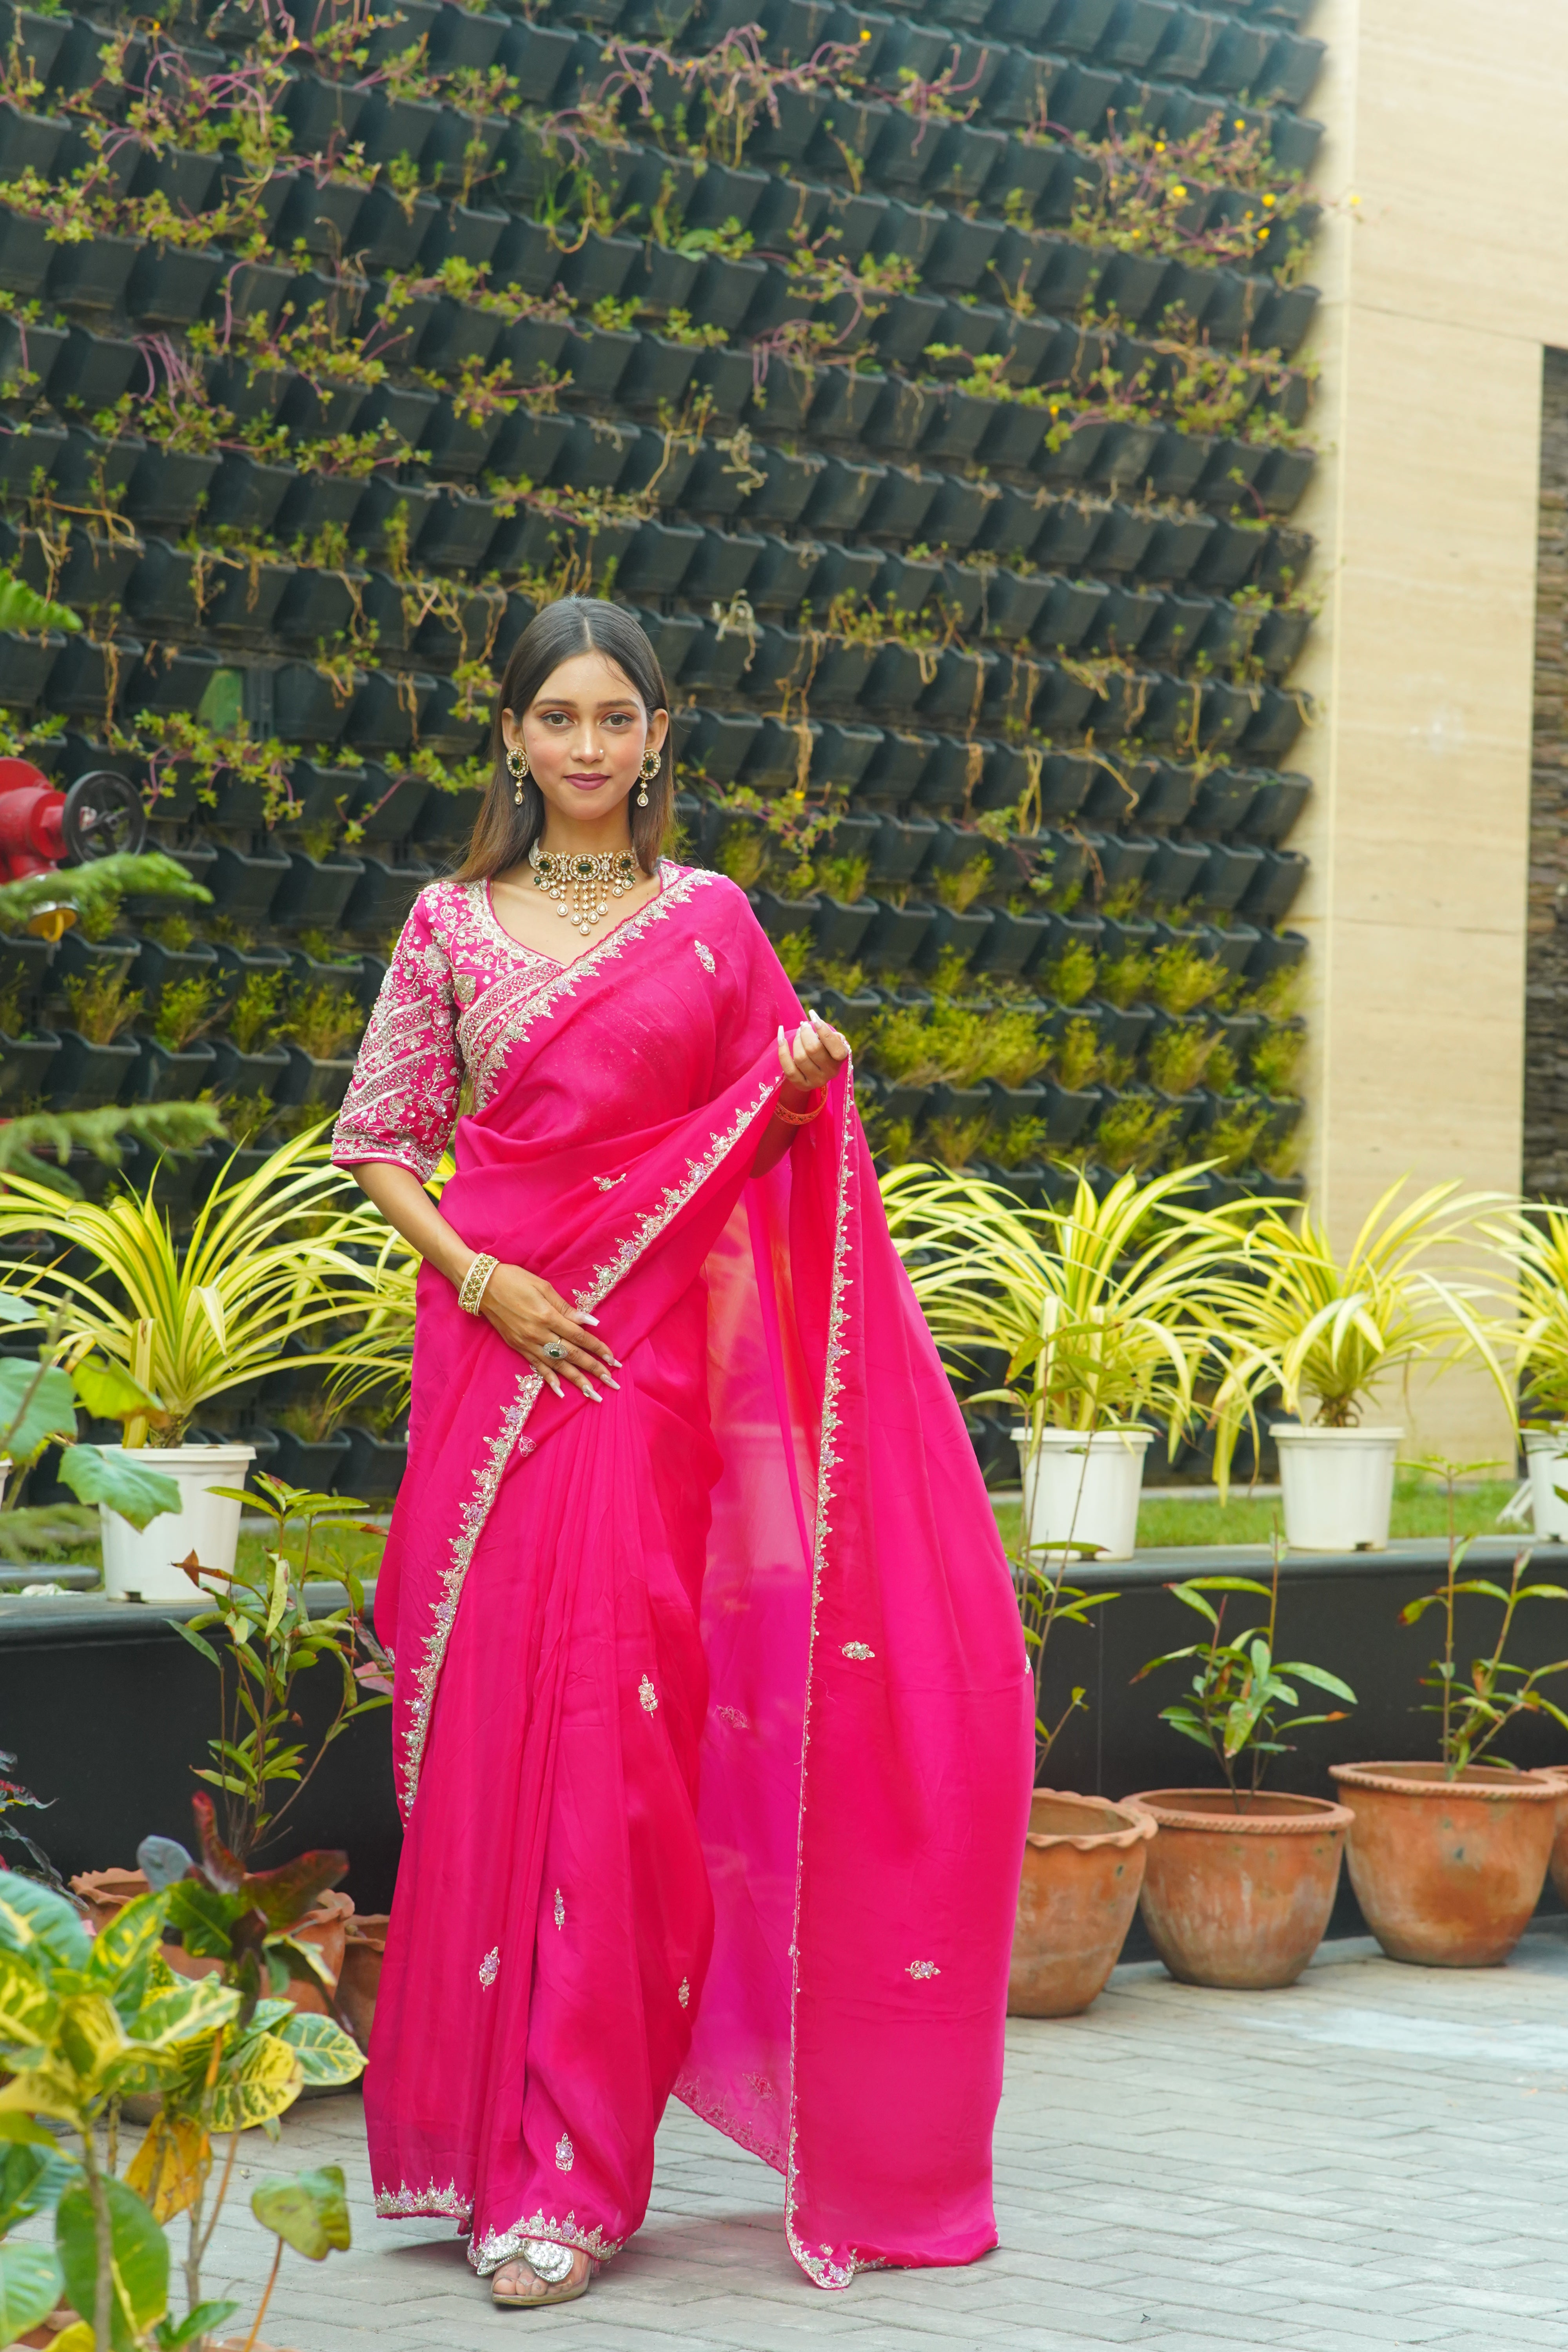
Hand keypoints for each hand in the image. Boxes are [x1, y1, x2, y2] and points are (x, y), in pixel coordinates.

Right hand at [474, 1262, 619, 1402]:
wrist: (482, 1287)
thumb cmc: (515, 1280)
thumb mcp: (543, 1287)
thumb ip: (566, 1308)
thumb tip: (590, 1321)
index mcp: (547, 1316)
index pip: (579, 1336)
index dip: (597, 1348)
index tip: (613, 1359)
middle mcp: (538, 1334)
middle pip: (571, 1355)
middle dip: (593, 1369)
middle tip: (611, 1382)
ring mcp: (527, 1343)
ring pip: (557, 1366)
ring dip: (576, 1381)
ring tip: (593, 1394)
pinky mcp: (518, 1348)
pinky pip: (537, 1367)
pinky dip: (550, 1380)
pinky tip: (561, 1392)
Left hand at [776, 1009, 849, 1103]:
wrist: (818, 1070)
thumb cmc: (826, 1050)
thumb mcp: (834, 1042)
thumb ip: (832, 1035)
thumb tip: (820, 1025)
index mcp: (841, 1059)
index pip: (835, 1046)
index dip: (823, 1029)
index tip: (813, 1016)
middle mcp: (831, 1072)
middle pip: (813, 1049)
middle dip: (805, 1033)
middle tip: (803, 1026)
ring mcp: (816, 1080)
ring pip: (800, 1057)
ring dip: (796, 1040)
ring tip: (798, 1034)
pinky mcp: (802, 1085)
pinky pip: (788, 1068)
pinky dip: (782, 1050)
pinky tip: (781, 1038)